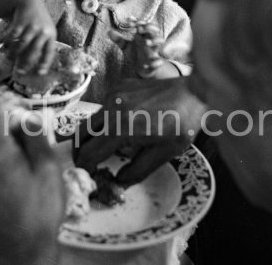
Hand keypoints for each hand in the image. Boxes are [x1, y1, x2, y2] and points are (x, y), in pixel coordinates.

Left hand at [0, 96, 63, 264]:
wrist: (19, 252)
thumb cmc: (39, 212)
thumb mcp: (48, 170)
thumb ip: (36, 136)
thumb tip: (28, 114)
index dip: (9, 100)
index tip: (21, 101)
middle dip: (4, 120)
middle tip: (25, 129)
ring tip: (18, 151)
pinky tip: (7, 169)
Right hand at [6, 0, 56, 74]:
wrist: (31, 2)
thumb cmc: (40, 22)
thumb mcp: (47, 31)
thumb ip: (43, 45)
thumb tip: (36, 66)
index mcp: (51, 36)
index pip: (49, 52)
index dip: (45, 63)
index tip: (40, 73)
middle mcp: (43, 31)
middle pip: (34, 51)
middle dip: (26, 63)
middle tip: (19, 72)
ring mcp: (31, 26)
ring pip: (22, 45)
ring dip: (14, 55)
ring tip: (9, 60)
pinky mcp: (20, 22)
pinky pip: (13, 36)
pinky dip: (8, 44)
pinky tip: (5, 49)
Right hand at [73, 77, 204, 184]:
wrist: (192, 92)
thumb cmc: (182, 124)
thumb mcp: (163, 154)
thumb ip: (136, 171)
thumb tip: (117, 184)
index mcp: (121, 126)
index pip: (90, 152)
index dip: (85, 167)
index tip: (87, 176)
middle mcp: (111, 107)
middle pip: (81, 133)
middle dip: (80, 151)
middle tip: (85, 165)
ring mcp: (113, 93)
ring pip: (90, 119)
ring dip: (91, 136)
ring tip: (99, 150)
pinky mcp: (118, 86)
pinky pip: (103, 107)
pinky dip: (104, 121)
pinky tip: (117, 128)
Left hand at [110, 19, 179, 78]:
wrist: (144, 69)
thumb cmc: (136, 54)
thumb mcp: (126, 46)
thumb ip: (118, 39)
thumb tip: (108, 31)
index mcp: (143, 36)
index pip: (143, 25)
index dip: (138, 22)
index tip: (129, 22)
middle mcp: (151, 41)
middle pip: (155, 30)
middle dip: (149, 28)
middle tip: (139, 29)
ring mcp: (154, 51)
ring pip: (160, 41)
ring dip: (154, 40)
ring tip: (146, 42)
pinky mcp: (156, 63)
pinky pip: (159, 61)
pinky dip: (156, 62)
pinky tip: (147, 64)